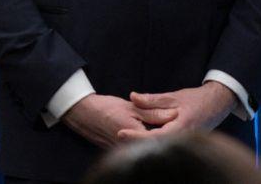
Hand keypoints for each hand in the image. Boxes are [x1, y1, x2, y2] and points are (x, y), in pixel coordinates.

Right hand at [61, 93, 175, 148]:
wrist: (83, 114)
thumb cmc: (106, 108)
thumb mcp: (131, 107)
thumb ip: (153, 112)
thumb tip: (174, 114)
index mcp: (135, 134)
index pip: (162, 136)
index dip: (172, 128)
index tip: (177, 117)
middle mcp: (131, 147)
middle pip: (156, 143)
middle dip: (164, 133)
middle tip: (167, 120)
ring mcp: (125, 152)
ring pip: (147, 146)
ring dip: (154, 137)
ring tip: (156, 125)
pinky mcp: (121, 153)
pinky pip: (138, 148)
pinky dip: (144, 140)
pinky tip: (144, 131)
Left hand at [118, 82, 236, 140]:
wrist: (218, 104)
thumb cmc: (196, 99)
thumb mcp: (173, 97)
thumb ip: (152, 99)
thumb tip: (132, 97)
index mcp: (182, 126)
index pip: (155, 136)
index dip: (136, 136)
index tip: (120, 132)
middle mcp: (184, 137)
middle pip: (157, 144)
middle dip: (137, 141)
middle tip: (118, 135)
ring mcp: (185, 141)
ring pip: (161, 145)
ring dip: (144, 142)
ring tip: (125, 137)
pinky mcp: (184, 141)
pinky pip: (166, 143)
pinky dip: (152, 140)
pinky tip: (140, 136)